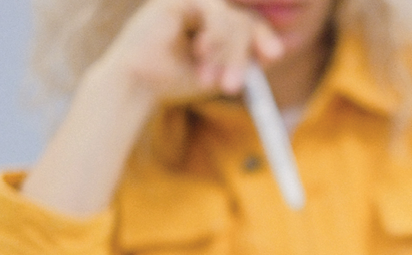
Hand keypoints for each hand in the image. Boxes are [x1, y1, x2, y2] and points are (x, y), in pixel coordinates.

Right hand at [95, 0, 283, 104]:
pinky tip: (200, 52)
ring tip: (209, 80)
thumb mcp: (217, 73)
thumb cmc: (172, 82)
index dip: (263, 37)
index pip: (246, 24)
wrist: (137, 86)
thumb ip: (242, 60)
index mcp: (212, 25)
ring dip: (226, 53)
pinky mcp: (177, 0)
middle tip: (233, 87)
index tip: (275, 55)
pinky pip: (214, 12)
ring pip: (232, 19)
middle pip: (242, 21)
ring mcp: (190, 3)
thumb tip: (274, 52)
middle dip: (241, 56)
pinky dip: (214, 36)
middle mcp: (202, 10)